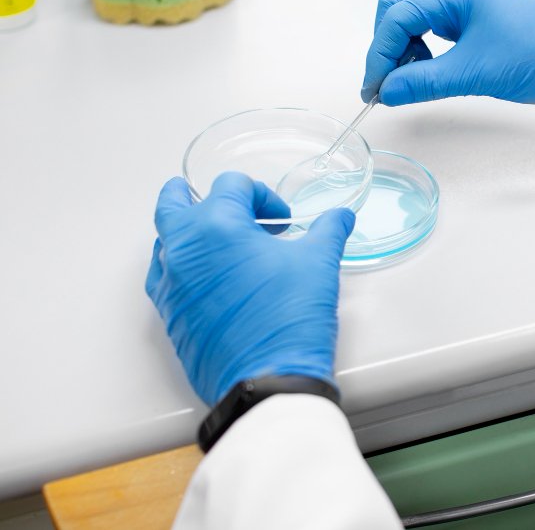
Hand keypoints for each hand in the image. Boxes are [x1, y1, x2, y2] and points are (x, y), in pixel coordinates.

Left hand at [145, 173, 354, 405]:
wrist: (268, 379)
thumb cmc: (288, 318)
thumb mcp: (318, 263)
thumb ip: (328, 230)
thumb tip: (339, 217)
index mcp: (216, 226)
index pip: (231, 186)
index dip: (262, 195)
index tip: (282, 219)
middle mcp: (184, 249)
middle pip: (174, 201)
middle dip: (198, 195)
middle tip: (225, 204)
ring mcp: (170, 283)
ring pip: (165, 239)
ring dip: (189, 230)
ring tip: (222, 241)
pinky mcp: (169, 313)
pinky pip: (163, 275)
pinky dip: (182, 265)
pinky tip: (209, 277)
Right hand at [362, 0, 534, 105]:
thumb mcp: (477, 73)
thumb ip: (425, 82)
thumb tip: (389, 91)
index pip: (397, 16)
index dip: (380, 54)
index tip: (375, 87)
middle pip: (399, 4)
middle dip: (387, 42)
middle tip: (389, 80)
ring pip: (417, 13)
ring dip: (406, 44)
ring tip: (414, 78)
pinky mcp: (481, 15)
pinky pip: (438, 24)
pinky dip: (426, 45)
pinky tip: (433, 68)